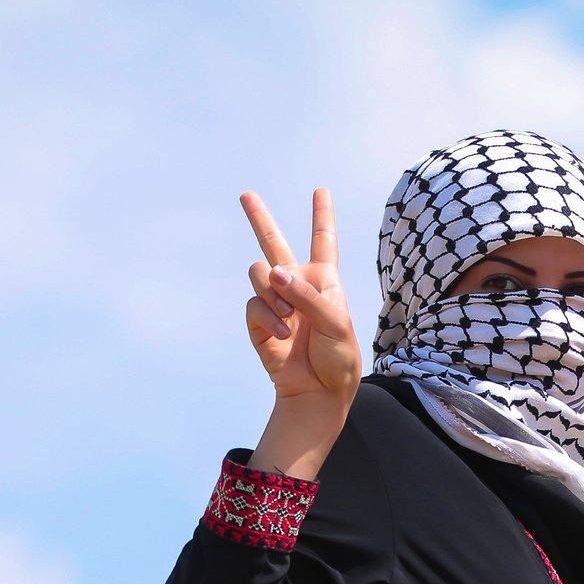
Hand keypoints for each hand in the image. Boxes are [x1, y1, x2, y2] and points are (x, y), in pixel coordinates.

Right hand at [241, 188, 361, 406]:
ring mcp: (276, 301)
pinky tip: (284, 334)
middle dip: (259, 217)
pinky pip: (254, 303)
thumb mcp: (335, 322)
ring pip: (259, 273)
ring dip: (273, 293)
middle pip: (274, 242)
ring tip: (289, 318)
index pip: (323, 241)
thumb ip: (306, 294)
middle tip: (246, 194)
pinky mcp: (259, 321)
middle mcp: (298, 284)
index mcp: (324, 280)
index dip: (322, 215)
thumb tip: (273, 272)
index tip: (321, 191)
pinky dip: (268, 317)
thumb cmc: (338, 358)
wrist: (319, 393)